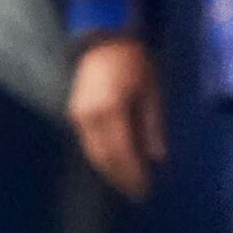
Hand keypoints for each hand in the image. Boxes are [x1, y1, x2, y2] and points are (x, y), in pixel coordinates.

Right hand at [66, 36, 165, 201]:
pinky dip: (102, 157)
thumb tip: (158, 157)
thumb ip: (153, 125)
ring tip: (127, 183)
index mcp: (111, 111)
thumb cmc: (135, 62)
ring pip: (93, 154)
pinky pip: (88, 144)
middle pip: (104, 158)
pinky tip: (114, 164)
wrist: (104, 39)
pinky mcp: (75, 114)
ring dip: (110, 171)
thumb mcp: (151, 91)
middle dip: (121, 178)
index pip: (121, 153)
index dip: (132, 174)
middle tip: (137, 193)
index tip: (145, 189)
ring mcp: (79, 116)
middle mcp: (90, 118)